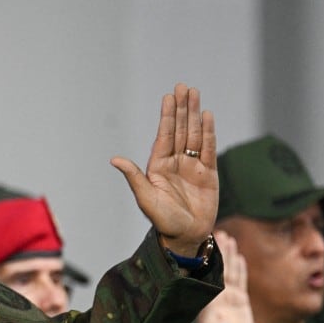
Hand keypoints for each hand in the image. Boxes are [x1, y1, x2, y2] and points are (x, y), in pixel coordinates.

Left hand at [110, 83, 217, 255]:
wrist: (185, 236)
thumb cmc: (163, 220)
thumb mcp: (145, 198)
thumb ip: (134, 176)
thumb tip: (114, 159)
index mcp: (158, 166)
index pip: (164, 135)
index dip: (167, 116)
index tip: (168, 97)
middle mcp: (175, 162)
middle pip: (180, 129)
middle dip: (182, 108)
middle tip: (183, 86)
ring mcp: (192, 166)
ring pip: (194, 135)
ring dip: (195, 115)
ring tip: (195, 94)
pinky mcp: (209, 173)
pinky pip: (209, 149)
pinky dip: (209, 132)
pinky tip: (208, 116)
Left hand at [196, 231, 253, 322]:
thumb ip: (210, 321)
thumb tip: (207, 310)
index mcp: (206, 298)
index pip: (206, 273)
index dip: (206, 257)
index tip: (204, 241)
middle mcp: (215, 294)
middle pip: (218, 267)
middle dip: (218, 250)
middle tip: (218, 232)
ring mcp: (228, 296)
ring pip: (229, 271)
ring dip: (229, 255)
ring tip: (228, 238)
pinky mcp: (239, 299)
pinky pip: (240, 280)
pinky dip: (240, 268)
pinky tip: (239, 256)